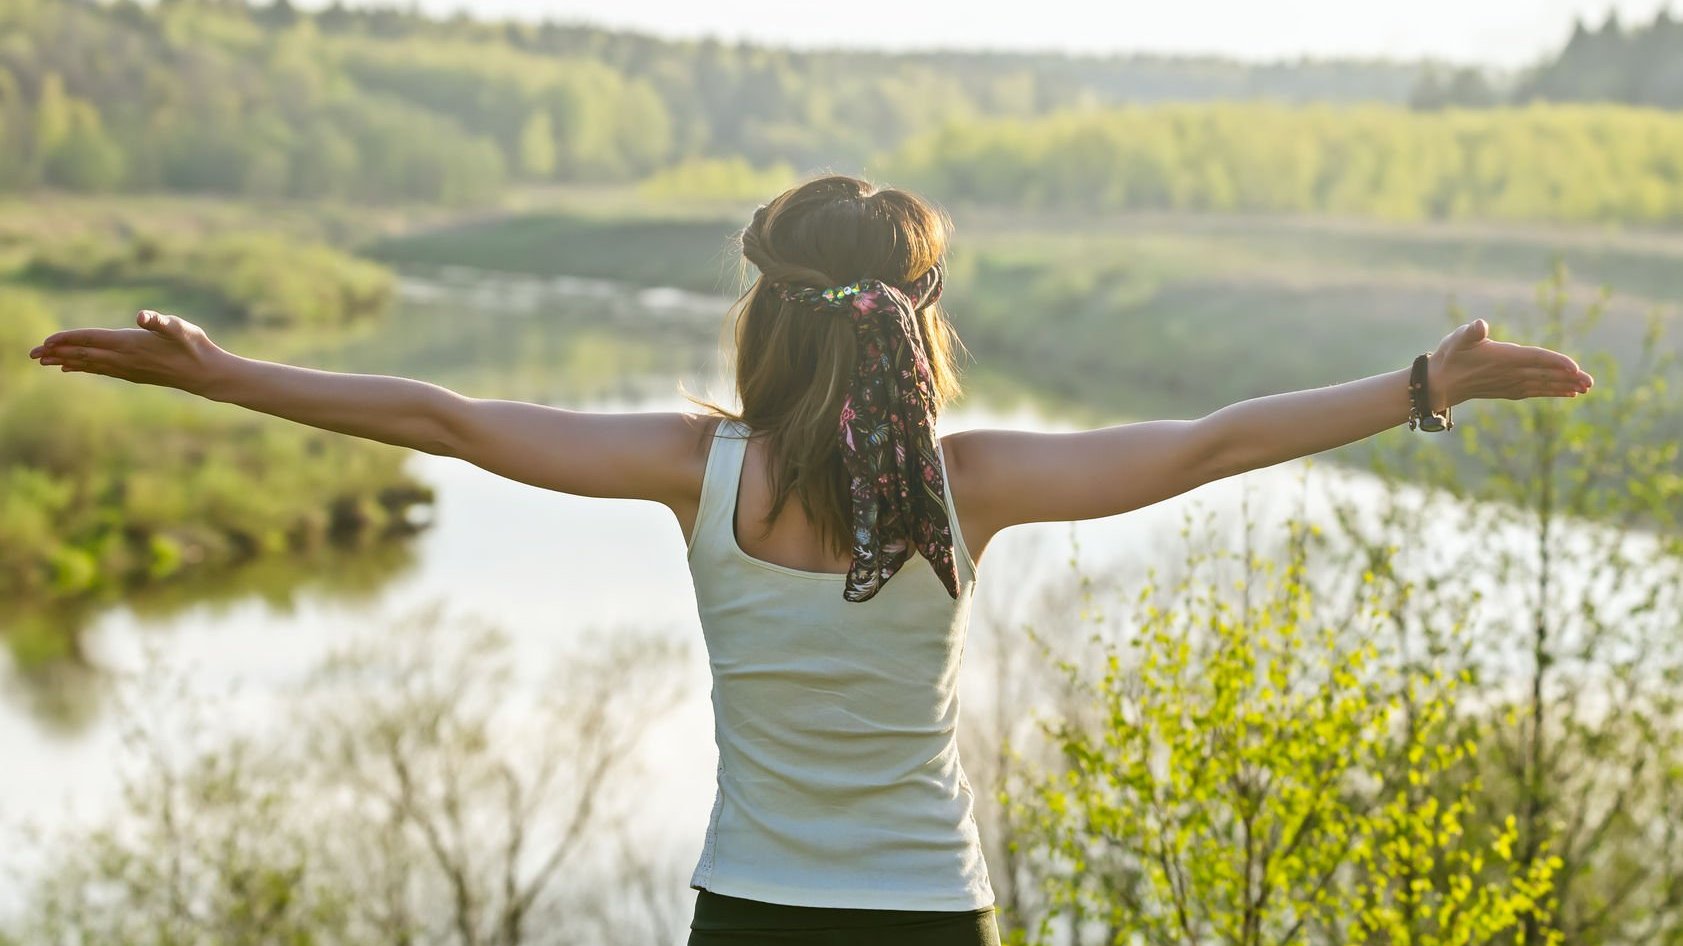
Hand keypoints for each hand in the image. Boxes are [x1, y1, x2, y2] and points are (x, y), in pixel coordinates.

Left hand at [27, 310, 230, 396]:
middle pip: (83, 355)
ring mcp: (128, 369)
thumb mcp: (181, 328)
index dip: (67, 340)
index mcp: (130, 344)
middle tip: (30, 354)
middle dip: (56, 353)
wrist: (207, 375)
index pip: (90, 340)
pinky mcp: (134, 374)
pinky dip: (83, 367)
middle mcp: (124, 359)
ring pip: (89, 364)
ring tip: (44, 361)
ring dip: (65, 361)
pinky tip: (74, 368)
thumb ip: (160, 321)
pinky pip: (101, 370)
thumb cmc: (196, 347)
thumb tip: (142, 316)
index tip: (45, 341)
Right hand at [1428, 318, 1592, 410]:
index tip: (1575, 368)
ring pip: (1544, 385)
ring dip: (1565, 386)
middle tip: (1590, 382)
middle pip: (1545, 375)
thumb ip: (1471, 332)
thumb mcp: (1458, 339)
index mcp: (1503, 358)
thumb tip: (1480, 325)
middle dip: (1569, 378)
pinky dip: (1553, 392)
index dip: (1555, 362)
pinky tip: (1569, 393)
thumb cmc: (1451, 356)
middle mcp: (1510, 373)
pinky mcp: (1510, 390)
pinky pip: (1537, 391)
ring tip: (1586, 388)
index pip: (1535, 359)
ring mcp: (1511, 384)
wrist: (1441, 383)